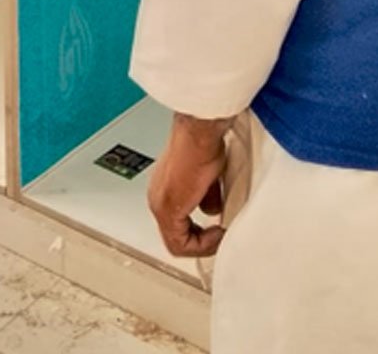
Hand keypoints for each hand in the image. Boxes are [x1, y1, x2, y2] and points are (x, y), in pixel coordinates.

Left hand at [148, 114, 229, 258]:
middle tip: (219, 237)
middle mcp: (157, 198)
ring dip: (203, 244)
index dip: (200, 234)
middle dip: (202, 240)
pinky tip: (217, 232)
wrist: (199, 132)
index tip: (217, 229)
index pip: (178, 225)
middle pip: (177, 237)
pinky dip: (202, 245)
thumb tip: (212, 208)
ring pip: (177, 243)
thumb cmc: (202, 142)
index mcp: (164, 189)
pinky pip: (181, 244)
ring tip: (219, 236)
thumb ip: (206, 195)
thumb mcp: (208, 175)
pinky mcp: (168, 210)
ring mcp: (160, 205)